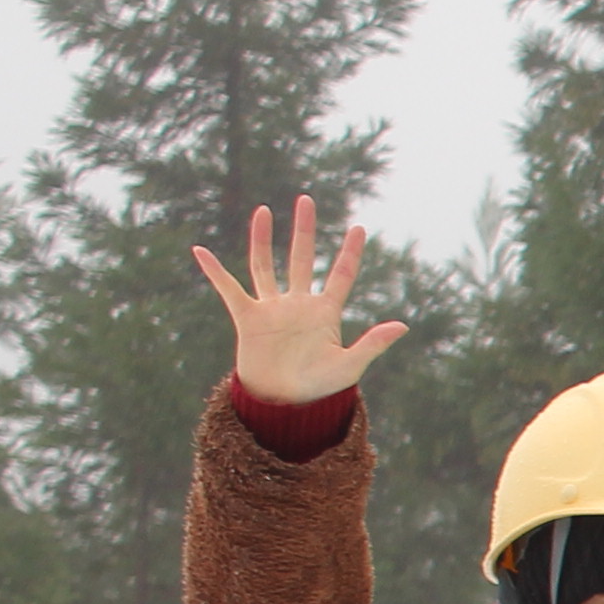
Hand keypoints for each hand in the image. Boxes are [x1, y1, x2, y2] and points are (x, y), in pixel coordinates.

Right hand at [191, 199, 407, 406]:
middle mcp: (298, 304)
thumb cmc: (318, 388)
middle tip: (306, 199)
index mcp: (325, 313)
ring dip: (263, 238)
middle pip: (302, 257)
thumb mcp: (350, 366)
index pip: (341, 275)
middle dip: (304, 229)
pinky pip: (229, 290)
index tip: (358, 227)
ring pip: (266, 265)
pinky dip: (215, 272)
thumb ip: (373, 344)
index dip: (350, 252)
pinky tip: (201, 252)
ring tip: (263, 210)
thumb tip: (402, 326)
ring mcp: (272, 308)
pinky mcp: (248, 318)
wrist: (283, 404)